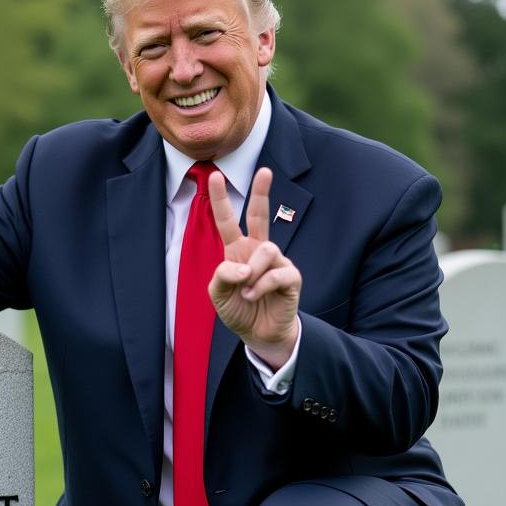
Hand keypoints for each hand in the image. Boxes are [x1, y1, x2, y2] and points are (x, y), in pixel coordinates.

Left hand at [208, 166, 300, 368]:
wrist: (259, 334)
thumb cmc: (239, 310)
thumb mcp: (218, 295)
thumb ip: (222, 276)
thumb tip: (242, 267)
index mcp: (238, 250)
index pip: (228, 220)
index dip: (220, 199)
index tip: (214, 176)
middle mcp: (258, 250)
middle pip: (260, 215)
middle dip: (261, 192)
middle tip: (264, 171)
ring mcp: (277, 261)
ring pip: (266, 249)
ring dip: (252, 272)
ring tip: (246, 291)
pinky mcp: (291, 276)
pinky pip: (276, 272)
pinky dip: (261, 286)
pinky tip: (254, 296)